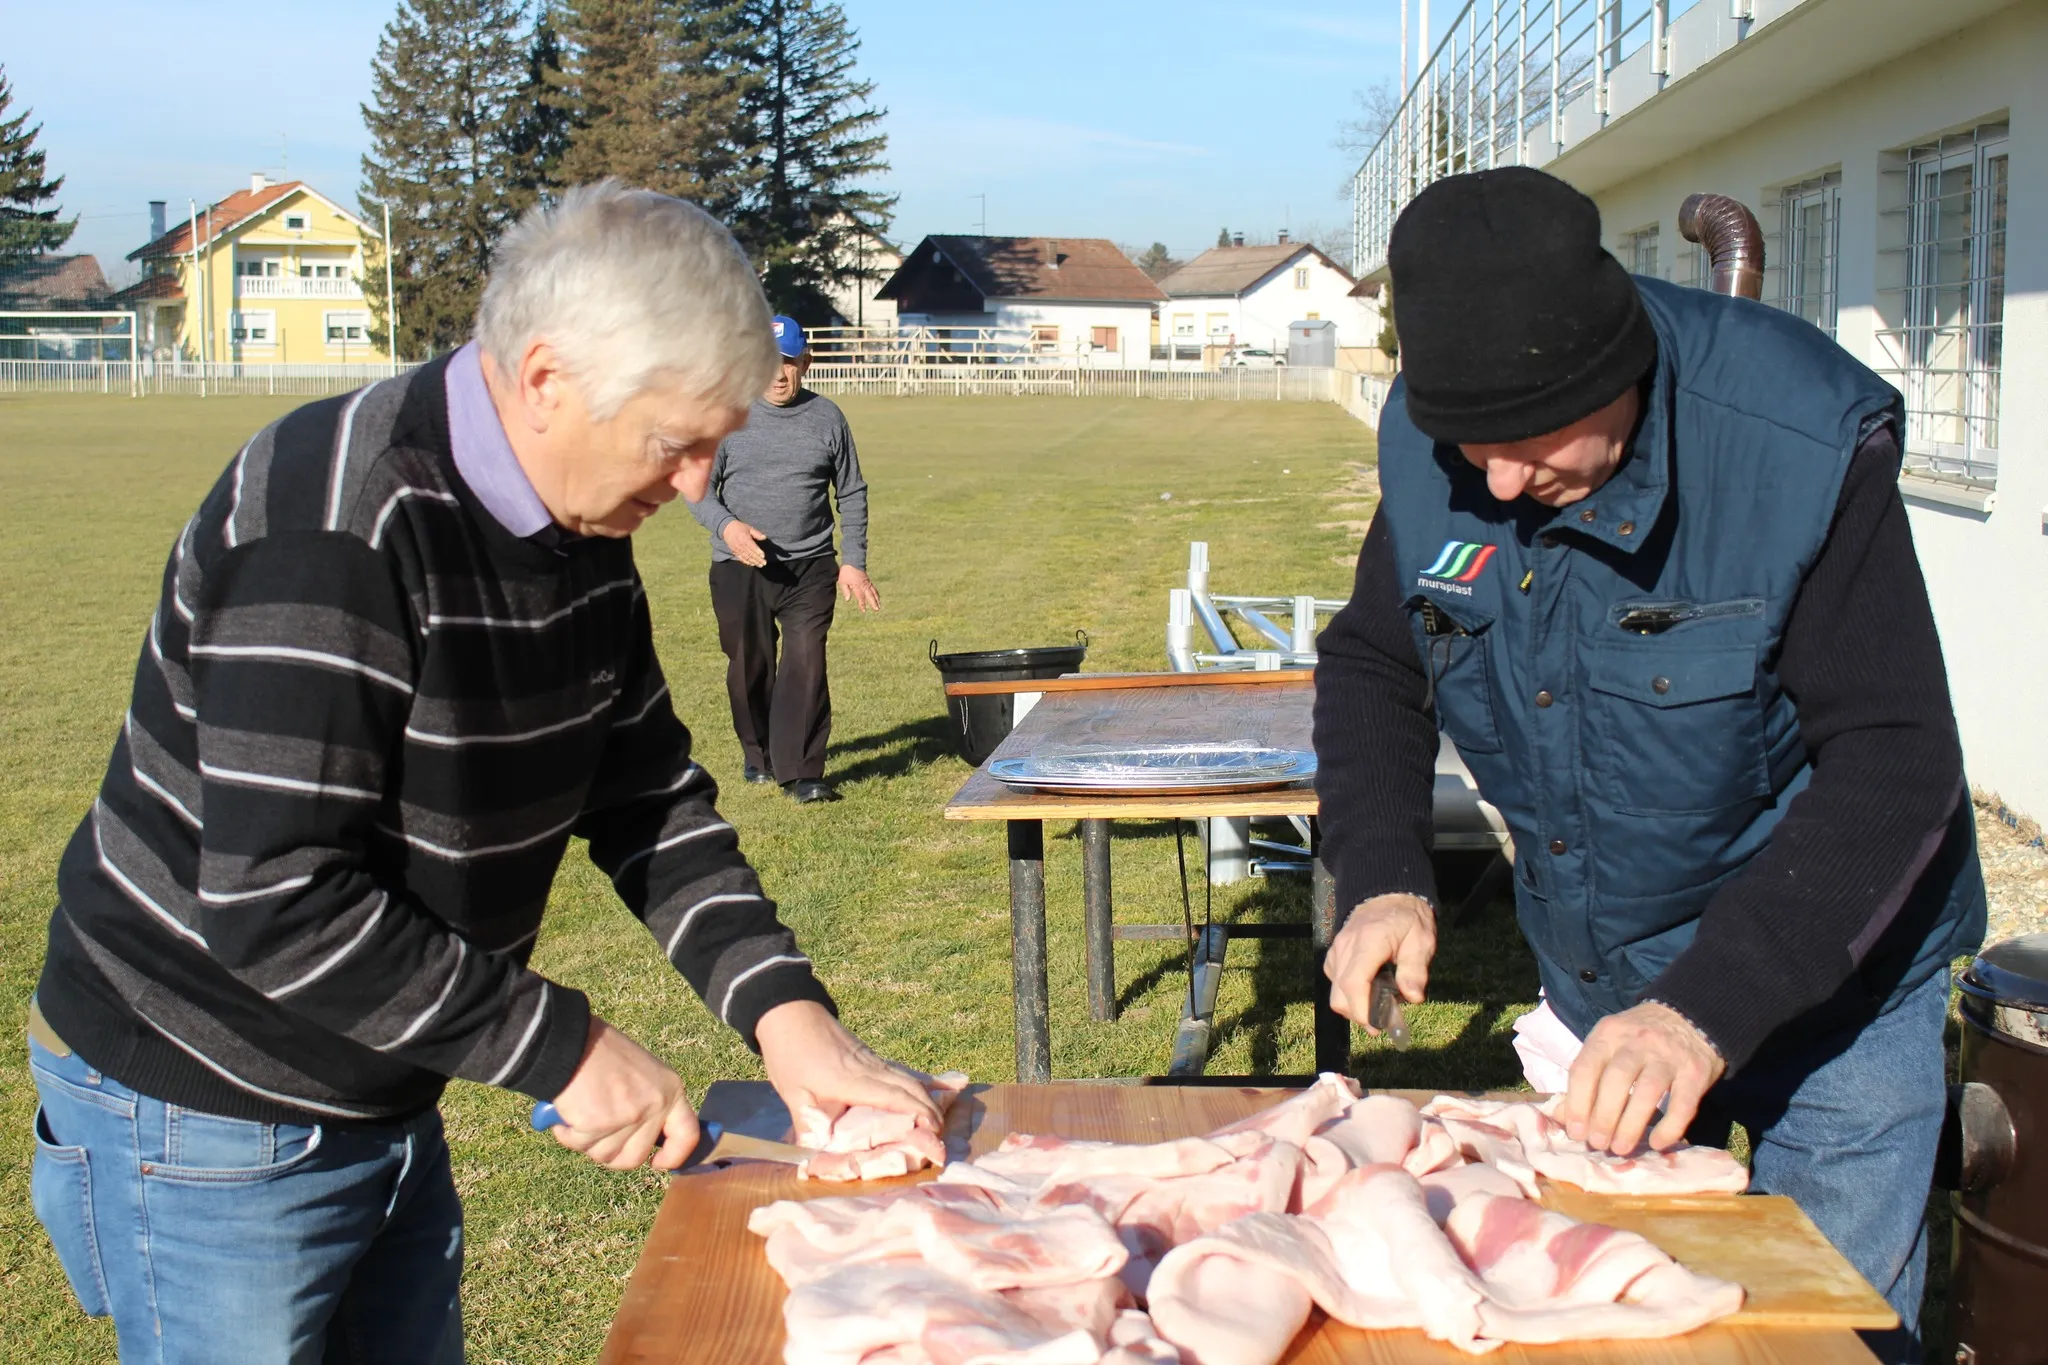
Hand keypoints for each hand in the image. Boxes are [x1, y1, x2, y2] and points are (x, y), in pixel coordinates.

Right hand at [546, 1017, 700, 1171]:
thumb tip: (643, 1141)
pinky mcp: (598, 1124)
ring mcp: (627, 1117)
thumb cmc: (602, 1053)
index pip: (688, 1135)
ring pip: (605, 1155)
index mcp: (671, 1090)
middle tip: (596, 1133)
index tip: (656, 1162)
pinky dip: (567, 1133)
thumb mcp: (642, 1074)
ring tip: (580, 1112)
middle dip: (612, 1152)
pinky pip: (579, 1145)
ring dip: (586, 1141)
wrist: (571, 1040)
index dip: (674, 1157)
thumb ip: (648, 1105)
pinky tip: (566, 1111)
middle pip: (636, 1157)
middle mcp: (654, 1106)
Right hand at [721, 520, 768, 566]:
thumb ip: (757, 533)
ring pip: (746, 557)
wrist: (727, 528)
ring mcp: (737, 550)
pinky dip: (747, 562)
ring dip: (754, 562)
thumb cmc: (739, 527)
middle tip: (764, 563)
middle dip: (758, 559)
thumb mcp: (749, 528)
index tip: (763, 556)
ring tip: (760, 565)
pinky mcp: (735, 552)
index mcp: (745, 539)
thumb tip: (764, 537)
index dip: (758, 552)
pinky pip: (741, 558)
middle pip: (750, 554)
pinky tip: (752, 564)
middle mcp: (741, 545)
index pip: (753, 547)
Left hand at [756, 1001, 941, 1135]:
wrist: (790, 1013)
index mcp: (853, 1080)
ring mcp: (872, 1060)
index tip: (935, 1131)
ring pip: (909, 1077)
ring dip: (928, 1098)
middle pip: (911, 1087)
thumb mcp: (793, 1094)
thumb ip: (807, 1126)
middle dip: (931, 1110)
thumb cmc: (790, 1054)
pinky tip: (934, 1086)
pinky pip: (901, 1071)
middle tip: (941, 1135)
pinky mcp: (869, 1056)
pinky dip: (919, 1083)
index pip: (895, 1097)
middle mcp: (870, 1068)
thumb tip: (811, 1161)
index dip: (919, 1113)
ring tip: (940, 1120)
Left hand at [837, 565, 880, 611]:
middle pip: (870, 595)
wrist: (853, 561)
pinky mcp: (868, 581)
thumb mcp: (842, 581)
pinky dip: (876, 594)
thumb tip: (847, 599)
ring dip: (877, 599)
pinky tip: (877, 597)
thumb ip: (845, 591)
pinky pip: (873, 588)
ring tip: (879, 605)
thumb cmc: (846, 572)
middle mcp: (864, 585)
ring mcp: (867, 582)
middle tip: (877, 609)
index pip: (861, 597)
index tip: (864, 610)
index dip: (862, 604)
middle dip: (873, 603)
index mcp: (857, 586)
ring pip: (873, 592)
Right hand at [1324, 893, 1435, 1029]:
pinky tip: (1368, 991)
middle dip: (1358, 1015)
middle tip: (1383, 1022)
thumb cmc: (1407, 919)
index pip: (1354, 982)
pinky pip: (1334, 981)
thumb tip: (1413, 998)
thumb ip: (1416, 969)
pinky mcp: (1334, 954)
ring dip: (1354, 1006)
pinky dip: (1348, 994)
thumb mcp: (1422, 940)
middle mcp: (1346, 947)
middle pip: (1339, 994)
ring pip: (1335, 991)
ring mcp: (1337, 950)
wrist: (1387, 895)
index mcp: (1369, 942)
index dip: (1361, 1010)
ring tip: (1378, 1005)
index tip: (1377, 1026)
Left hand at [1558, 1001, 1724, 1154]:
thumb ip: (1588, 1077)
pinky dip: (1670, 1126)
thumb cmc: (1638, 1040)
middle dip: (1604, 1116)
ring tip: (1621, 1148)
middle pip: (1616, 1080)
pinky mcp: (1695, 1071)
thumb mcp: (1608, 1046)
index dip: (1578, 1103)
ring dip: (1631, 1124)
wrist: (1689, 1018)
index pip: (1585, 1068)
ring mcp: (1668, 1055)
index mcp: (1607, 1034)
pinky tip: (1658, 1143)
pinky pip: (1683, 1103)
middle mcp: (1637, 1041)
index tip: (1576, 1132)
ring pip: (1647, 1090)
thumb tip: (1563, 1118)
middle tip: (1599, 1144)